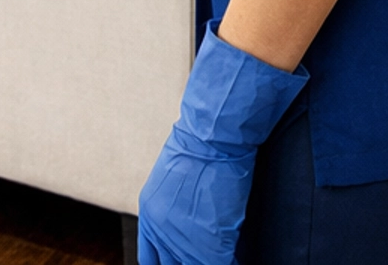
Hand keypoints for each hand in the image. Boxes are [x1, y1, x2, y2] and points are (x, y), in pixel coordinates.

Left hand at [135, 26, 307, 264]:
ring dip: (210, 261)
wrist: (213, 135)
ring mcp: (184, 242)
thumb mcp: (175, 177)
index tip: (177, 260)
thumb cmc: (200, 145)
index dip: (166, 262)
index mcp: (150, 214)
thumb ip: (176, 210)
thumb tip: (192, 225)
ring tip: (223, 252)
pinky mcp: (210, 246)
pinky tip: (237, 254)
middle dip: (188, 263)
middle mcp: (161, 232)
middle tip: (204, 254)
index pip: (150, 259)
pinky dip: (232, 261)